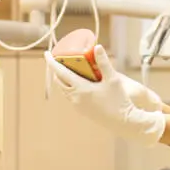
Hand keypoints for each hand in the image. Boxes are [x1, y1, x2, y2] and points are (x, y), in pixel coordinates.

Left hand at [44, 45, 164, 145]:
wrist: (123, 122)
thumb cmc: (119, 100)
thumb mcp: (113, 79)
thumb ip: (103, 62)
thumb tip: (97, 46)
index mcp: (80, 89)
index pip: (61, 73)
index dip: (52, 62)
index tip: (46, 53)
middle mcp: (75, 98)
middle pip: (60, 81)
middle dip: (57, 69)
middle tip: (60, 59)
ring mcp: (77, 106)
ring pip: (64, 90)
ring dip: (63, 79)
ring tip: (68, 69)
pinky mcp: (82, 111)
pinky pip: (70, 96)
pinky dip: (69, 87)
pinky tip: (78, 83)